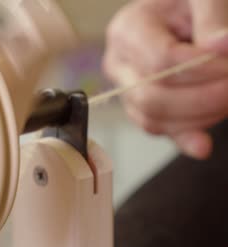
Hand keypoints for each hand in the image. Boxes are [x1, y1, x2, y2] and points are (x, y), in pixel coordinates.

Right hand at [104, 0, 227, 159]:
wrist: (178, 18)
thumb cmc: (187, 5)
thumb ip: (212, 15)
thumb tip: (220, 47)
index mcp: (127, 30)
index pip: (160, 61)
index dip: (202, 69)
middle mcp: (118, 63)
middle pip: (152, 97)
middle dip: (202, 99)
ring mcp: (126, 88)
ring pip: (153, 119)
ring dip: (199, 117)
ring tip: (227, 98)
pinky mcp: (138, 106)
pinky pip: (156, 129)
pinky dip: (183, 137)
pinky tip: (202, 144)